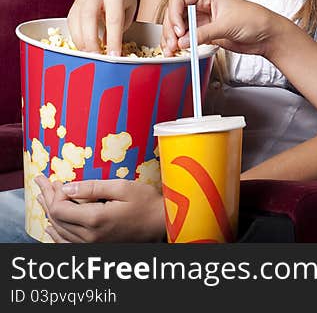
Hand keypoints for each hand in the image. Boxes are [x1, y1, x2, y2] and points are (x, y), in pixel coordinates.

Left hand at [35, 175, 165, 242]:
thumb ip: (93, 187)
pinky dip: (56, 235)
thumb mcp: (123, 187)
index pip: (60, 208)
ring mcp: (92, 245)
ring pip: (60, 231)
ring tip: (42, 198)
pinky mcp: (96, 248)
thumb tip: (67, 187)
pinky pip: (67, 244)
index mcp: (95, 219)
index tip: (55, 180)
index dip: (54, 193)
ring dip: (49, 214)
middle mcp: (90, 236)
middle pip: (57, 219)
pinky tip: (51, 228)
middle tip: (42, 183)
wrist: (162, 224)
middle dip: (48, 199)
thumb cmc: (147, 203)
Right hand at [67, 0, 136, 55]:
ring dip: (81, 41)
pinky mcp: (73, 4)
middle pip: (89, 18)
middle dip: (91, 40)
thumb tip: (110, 50)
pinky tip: (83, 47)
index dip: (113, 39)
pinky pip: (71, 23)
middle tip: (96, 57)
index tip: (114, 55)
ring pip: (76, 21)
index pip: (113, 19)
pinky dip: (76, 37)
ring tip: (89, 56)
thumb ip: (120, 26)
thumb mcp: (129, 9)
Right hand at [162, 0, 287, 56]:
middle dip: (170, 29)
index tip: (178, 29)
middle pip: (174, 14)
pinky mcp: (204, 32)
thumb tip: (183, 41)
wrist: (267, 35)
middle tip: (172, 45)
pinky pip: (185, 37)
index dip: (174, 14)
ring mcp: (201, 19)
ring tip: (171, 52)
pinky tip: (177, 52)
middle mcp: (201, 5)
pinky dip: (179, 45)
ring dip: (171, 39)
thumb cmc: (254, 20)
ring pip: (177, 27)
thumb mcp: (227, 25)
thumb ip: (203, 33)